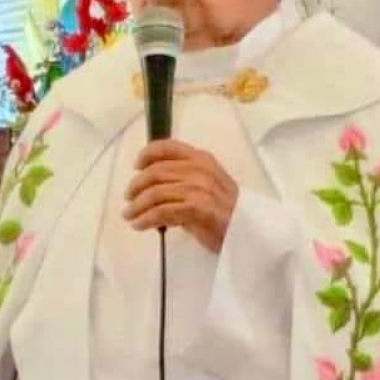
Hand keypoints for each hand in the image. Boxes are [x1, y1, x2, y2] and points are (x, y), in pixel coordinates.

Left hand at [122, 139, 238, 252]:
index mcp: (202, 159)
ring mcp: (199, 188)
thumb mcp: (208, 185)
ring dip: (137, 206)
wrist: (251, 232)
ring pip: (155, 193)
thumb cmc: (227, 212)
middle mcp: (200, 169)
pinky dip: (146, 218)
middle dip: (136, 186)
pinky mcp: (197, 208)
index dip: (147, 154)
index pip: (169, 147)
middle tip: (128, 199)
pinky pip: (162, 212)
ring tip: (129, 215)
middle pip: (155, 172)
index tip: (136, 165)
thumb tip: (152, 184)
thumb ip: (184, 179)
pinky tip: (140, 225)